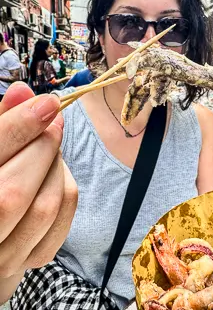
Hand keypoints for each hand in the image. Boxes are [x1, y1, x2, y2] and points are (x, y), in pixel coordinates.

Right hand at [0, 83, 77, 286]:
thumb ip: (2, 124)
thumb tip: (24, 90)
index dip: (20, 127)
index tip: (49, 102)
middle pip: (16, 190)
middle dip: (43, 148)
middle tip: (52, 124)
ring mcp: (2, 255)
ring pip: (45, 205)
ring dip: (57, 168)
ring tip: (50, 151)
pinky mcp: (30, 260)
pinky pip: (63, 219)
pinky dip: (66, 187)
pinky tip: (55, 176)